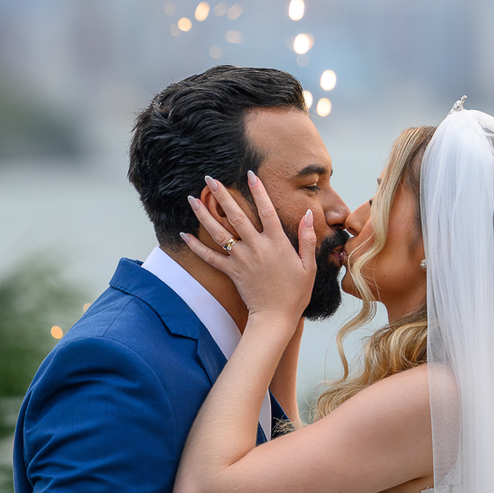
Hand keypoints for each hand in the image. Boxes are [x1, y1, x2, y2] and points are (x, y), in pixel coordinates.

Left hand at [182, 172, 315, 323]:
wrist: (275, 317)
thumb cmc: (295, 292)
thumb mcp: (309, 265)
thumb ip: (307, 238)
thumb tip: (307, 214)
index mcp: (277, 243)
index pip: (267, 211)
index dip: (259, 191)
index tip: (250, 174)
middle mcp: (257, 247)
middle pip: (237, 216)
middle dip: (223, 195)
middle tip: (210, 178)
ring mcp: (242, 259)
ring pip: (220, 233)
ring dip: (205, 215)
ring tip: (192, 199)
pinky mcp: (231, 272)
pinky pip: (210, 257)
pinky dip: (196, 246)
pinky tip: (185, 234)